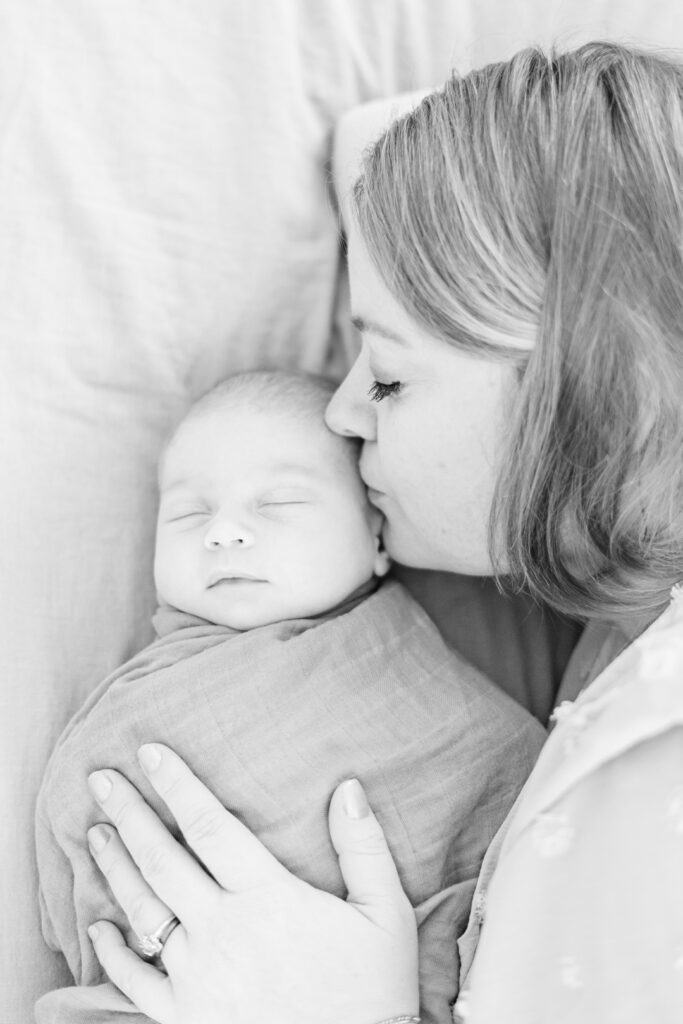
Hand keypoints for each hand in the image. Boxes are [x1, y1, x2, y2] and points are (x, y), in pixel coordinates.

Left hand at [85, 743, 418, 1023]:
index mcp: (268, 898)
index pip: (210, 826)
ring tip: (95, 833)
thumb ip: (364, 848)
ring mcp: (197, 978)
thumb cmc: (373, 993)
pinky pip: (135, 981)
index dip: (177, 784)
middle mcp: (222, 931)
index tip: (150, 752)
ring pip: (143, 910)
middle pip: (163, 859)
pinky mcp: (184, 1019)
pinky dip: (113, 952)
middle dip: (128, 813)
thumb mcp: (387, 915)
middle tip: (101, 779)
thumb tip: (349, 787)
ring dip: (114, 867)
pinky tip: (99, 926)